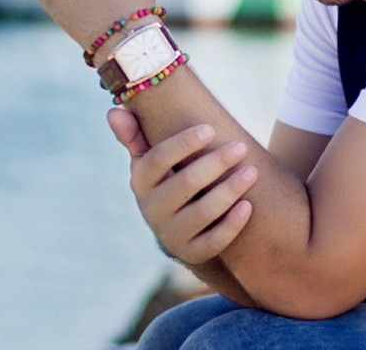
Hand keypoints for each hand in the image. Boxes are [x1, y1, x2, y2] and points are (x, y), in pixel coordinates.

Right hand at [108, 109, 257, 264]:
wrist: (177, 224)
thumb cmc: (167, 178)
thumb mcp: (149, 158)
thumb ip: (134, 135)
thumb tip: (113, 112)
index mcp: (141, 180)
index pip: (159, 159)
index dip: (185, 143)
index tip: (211, 129)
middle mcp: (151, 209)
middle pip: (185, 183)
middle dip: (216, 163)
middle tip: (240, 147)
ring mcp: (171, 234)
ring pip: (202, 213)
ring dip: (229, 190)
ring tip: (252, 171)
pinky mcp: (192, 253)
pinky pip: (213, 242)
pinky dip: (232, 224)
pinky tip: (248, 206)